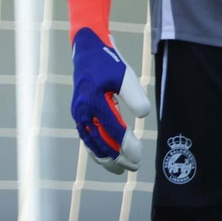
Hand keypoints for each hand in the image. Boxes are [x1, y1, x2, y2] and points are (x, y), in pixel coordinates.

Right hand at [70, 27, 151, 172]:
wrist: (87, 50)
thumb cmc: (108, 63)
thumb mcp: (125, 75)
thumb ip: (135, 96)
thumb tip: (143, 116)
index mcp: (93, 101)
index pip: (112, 130)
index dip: (126, 145)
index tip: (139, 156)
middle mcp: (82, 111)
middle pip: (100, 142)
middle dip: (117, 158)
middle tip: (135, 166)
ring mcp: (78, 114)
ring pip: (92, 143)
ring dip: (106, 158)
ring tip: (121, 169)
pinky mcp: (79, 114)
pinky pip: (87, 137)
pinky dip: (96, 150)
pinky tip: (106, 158)